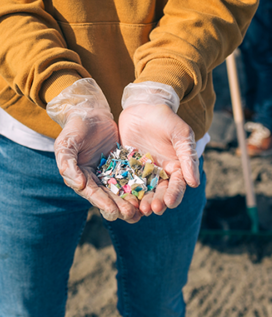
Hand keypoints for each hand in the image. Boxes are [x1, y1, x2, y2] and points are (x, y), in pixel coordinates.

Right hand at [47, 78, 140, 221]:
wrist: (90, 112)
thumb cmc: (74, 128)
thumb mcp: (66, 144)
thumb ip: (68, 164)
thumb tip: (78, 185)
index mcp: (80, 177)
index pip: (92, 194)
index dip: (102, 203)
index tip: (113, 212)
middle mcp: (95, 179)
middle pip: (108, 197)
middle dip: (119, 207)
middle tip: (131, 215)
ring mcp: (110, 173)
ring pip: (122, 191)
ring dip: (131, 201)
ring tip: (142, 210)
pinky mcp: (123, 165)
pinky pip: (132, 177)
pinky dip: (139, 186)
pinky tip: (149, 192)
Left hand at [119, 83, 198, 215]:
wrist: (142, 107)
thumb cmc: (166, 119)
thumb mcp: (180, 134)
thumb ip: (187, 156)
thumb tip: (194, 182)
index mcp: (176, 168)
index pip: (176, 186)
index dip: (174, 195)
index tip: (169, 203)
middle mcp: (159, 173)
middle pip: (159, 192)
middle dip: (156, 202)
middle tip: (152, 209)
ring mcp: (141, 172)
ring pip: (142, 191)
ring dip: (141, 201)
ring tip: (139, 210)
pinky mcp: (125, 167)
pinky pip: (125, 181)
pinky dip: (124, 192)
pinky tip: (122, 199)